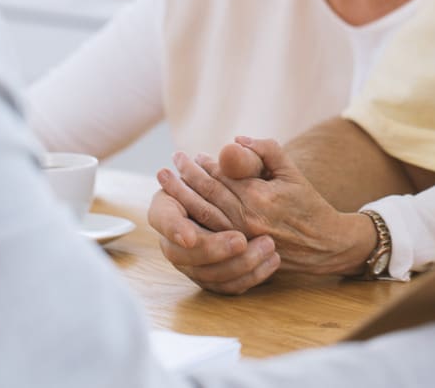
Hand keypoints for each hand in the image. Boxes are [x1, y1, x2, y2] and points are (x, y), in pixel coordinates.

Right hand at [147, 172, 279, 294]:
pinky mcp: (212, 276)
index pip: (162, 217)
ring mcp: (191, 260)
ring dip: (236, 264)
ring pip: (204, 274)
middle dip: (212, 249)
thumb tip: (233, 147)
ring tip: (268, 246)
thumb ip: (245, 159)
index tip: (191, 237)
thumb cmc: (257, 179)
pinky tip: (271, 261)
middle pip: (181, 253)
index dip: (174, 228)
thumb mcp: (256, 165)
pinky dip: (248, 277)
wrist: (273, 206)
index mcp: (172, 202)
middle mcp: (175, 235)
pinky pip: (225, 287)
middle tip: (241, 241)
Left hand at [171, 137, 376, 275]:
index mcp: (259, 196)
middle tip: (169, 166)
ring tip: (167, 185)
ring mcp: (241, 238)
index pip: (221, 175)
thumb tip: (236, 141)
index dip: (203, 165)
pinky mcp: (241, 251)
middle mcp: (246, 218)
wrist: (325, 243)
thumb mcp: (292, 171)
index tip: (191, 156)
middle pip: (206, 194)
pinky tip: (184, 210)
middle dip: (184, 179)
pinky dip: (194, 220)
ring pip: (203, 215)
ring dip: (183, 198)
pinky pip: (211, 233)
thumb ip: (267, 151)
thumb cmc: (309, 204)